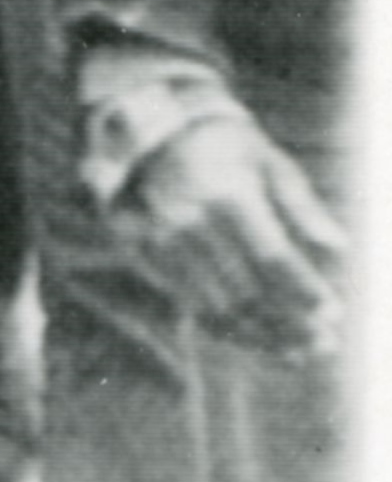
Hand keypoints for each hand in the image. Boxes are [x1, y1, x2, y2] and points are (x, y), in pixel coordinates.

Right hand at [125, 108, 346, 357]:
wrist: (145, 130)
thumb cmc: (222, 146)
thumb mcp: (265, 158)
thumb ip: (301, 203)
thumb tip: (339, 247)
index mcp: (222, 191)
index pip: (271, 256)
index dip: (304, 289)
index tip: (333, 312)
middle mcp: (187, 218)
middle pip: (247, 288)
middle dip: (291, 321)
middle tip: (324, 343)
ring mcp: (159, 238)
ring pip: (219, 305)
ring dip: (263, 334)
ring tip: (298, 350)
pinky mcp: (141, 252)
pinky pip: (190, 303)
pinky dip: (228, 329)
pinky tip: (259, 340)